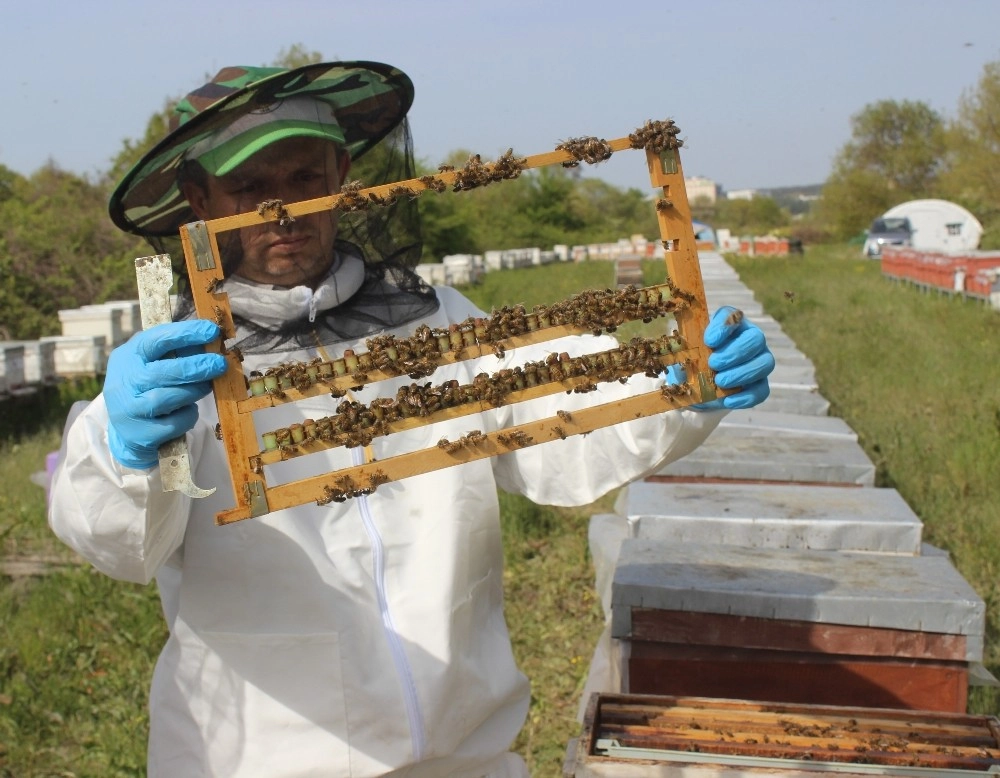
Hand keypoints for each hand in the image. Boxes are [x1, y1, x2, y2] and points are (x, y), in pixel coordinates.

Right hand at [104, 320, 226, 468]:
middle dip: (197, 366)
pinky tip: (188, 410)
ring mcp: (129, 410)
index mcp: (128, 356)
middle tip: (220, 364)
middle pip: (164, 372)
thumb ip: (176, 352)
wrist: (127, 430)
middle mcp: (124, 382)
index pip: (156, 339)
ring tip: (206, 387)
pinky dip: (188, 415)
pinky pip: (174, 423)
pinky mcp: (141, 434)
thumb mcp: (152, 364)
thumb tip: (213, 341)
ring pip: (169, 397)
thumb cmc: (147, 387)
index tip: (211, 331)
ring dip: (194, 391)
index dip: (186, 333)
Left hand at [664, 306, 774, 410]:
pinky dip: (745, 396)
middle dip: (735, 352)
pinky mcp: (760, 384)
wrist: (698, 384)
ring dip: (741, 373)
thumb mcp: (687, 350)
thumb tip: (680, 347)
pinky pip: (762, 390)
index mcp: (731, 324)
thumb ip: (686, 345)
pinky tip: (727, 400)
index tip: (709, 341)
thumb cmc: (695, 358)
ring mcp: (759, 361)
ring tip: (719, 381)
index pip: (734, 316)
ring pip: (765, 363)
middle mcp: (750, 339)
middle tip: (714, 364)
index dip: (724, 327)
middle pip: (756, 339)